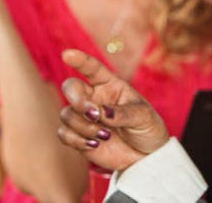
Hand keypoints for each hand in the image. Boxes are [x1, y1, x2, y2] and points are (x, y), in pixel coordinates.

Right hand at [57, 49, 169, 171]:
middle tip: (95, 115)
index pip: (92, 68)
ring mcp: (84, 117)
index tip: (67, 54)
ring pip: (66, 113)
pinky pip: (64, 133)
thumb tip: (102, 113)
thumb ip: (124, 113)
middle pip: (71, 88)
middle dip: (78, 100)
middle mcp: (94, 97)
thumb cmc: (147, 128)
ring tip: (105, 135)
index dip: (79, 59)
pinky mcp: (78, 136)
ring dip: (83, 126)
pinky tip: (94, 144)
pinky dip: (75, 139)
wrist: (146, 156)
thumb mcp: (144, 117)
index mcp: (110, 85)